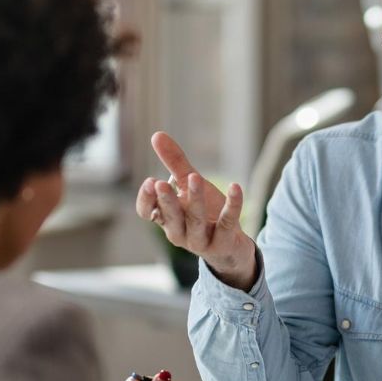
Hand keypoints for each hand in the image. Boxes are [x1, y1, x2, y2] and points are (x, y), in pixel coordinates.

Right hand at [136, 132, 255, 286]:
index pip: (146, 212)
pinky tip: (235, 186)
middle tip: (161, 182)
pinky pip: (227, 223)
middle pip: (170, 217)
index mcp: (166, 218)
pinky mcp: (223, 242)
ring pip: (195, 221)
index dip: (146, 199)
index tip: (150, 181)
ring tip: (195, 177)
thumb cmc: (206, 212)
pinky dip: (233, 205)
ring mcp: (201, 240)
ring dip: (195, 200)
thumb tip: (157, 135)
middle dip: (166, 200)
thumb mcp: (189, 186)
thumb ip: (174, 163)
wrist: (230, 245)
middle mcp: (179, 232)